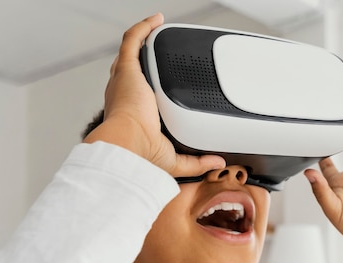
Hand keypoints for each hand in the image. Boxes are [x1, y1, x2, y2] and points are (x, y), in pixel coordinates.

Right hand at [84, 14, 224, 176]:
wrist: (129, 145)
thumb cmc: (140, 154)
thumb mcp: (175, 160)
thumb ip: (197, 162)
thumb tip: (216, 162)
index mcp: (133, 116)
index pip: (139, 97)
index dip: (149, 88)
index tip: (164, 85)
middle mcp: (125, 96)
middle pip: (134, 72)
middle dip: (145, 62)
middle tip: (162, 56)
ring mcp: (125, 80)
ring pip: (132, 54)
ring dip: (145, 41)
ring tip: (159, 32)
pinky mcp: (127, 69)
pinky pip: (132, 40)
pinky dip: (142, 28)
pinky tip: (155, 21)